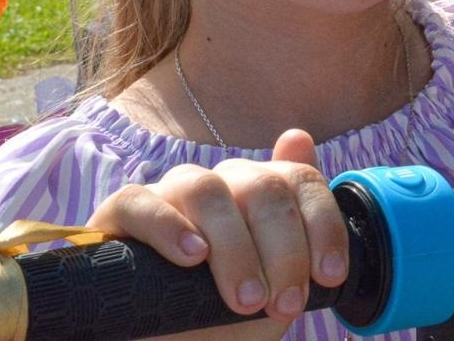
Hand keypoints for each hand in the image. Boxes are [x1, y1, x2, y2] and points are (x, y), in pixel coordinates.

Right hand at [85, 129, 347, 332]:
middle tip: (284, 303)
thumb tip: (297, 136)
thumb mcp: (272, 289)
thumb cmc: (219, 317)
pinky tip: (192, 256)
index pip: (299, 179)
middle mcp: (220, 184)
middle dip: (283, 249)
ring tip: (246, 297)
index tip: (330, 276)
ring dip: (235, 247)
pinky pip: (141, 201)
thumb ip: (297, 230)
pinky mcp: (123, 213)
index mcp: (260, 193)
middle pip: (260, 187)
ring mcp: (170, 193)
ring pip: (206, 190)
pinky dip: (169, 226)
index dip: (323, 223)